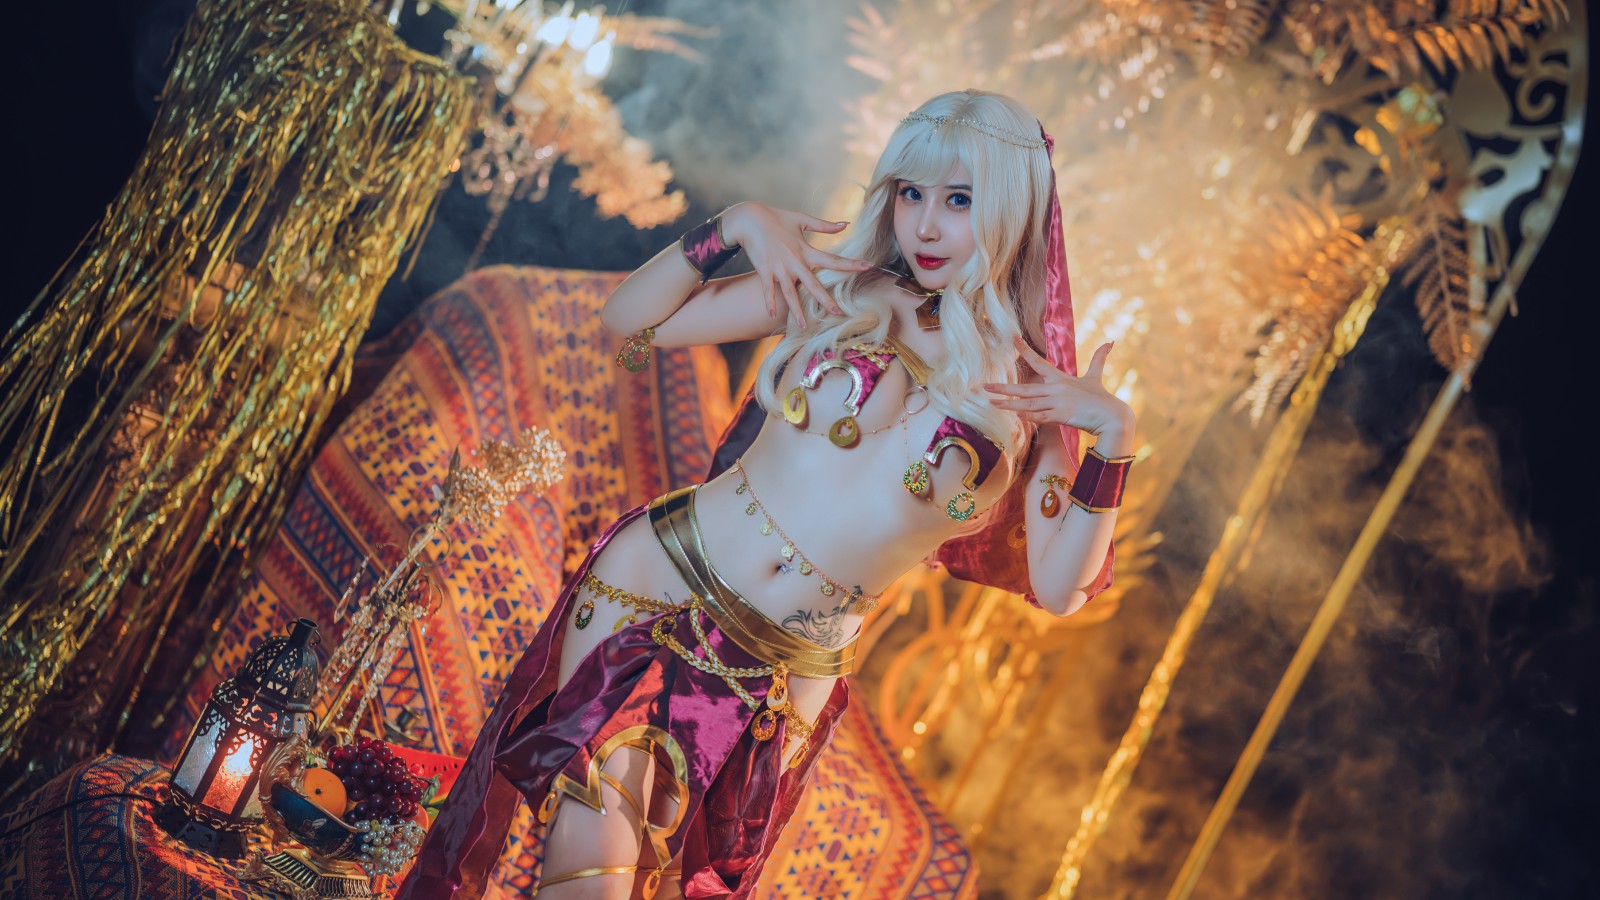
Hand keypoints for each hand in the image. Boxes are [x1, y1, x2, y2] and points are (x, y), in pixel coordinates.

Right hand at [720, 202, 872, 325]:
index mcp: (806, 250)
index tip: (868, 266)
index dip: (851, 263)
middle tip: (838, 313)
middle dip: (826, 300)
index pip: (833, 260)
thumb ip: (825, 225)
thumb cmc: (776, 217)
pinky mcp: (764, 270)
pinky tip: (771, 315)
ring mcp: (779, 268)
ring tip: (803, 326)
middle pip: (813, 285)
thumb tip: (846, 224)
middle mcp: (794, 262)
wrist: (749, 218)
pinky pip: (767, 290)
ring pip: (790, 293)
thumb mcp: (802, 219)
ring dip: (796, 311)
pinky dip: (769, 302)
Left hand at [985, 338, 1134, 448]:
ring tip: (991, 403)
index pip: (1038, 361)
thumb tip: (1111, 341)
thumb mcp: (1097, 376)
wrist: (1112, 416)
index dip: (1024, 349)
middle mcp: (1056, 388)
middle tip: (984, 386)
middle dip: (1003, 387)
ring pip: (1027, 403)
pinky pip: (1039, 417)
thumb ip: (1100, 358)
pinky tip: (1015, 416)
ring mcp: (1057, 402)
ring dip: (1008, 404)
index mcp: (1061, 378)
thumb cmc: (1102, 398)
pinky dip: (1027, 417)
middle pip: (1024, 388)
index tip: (1012, 338)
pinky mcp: (1061, 416)